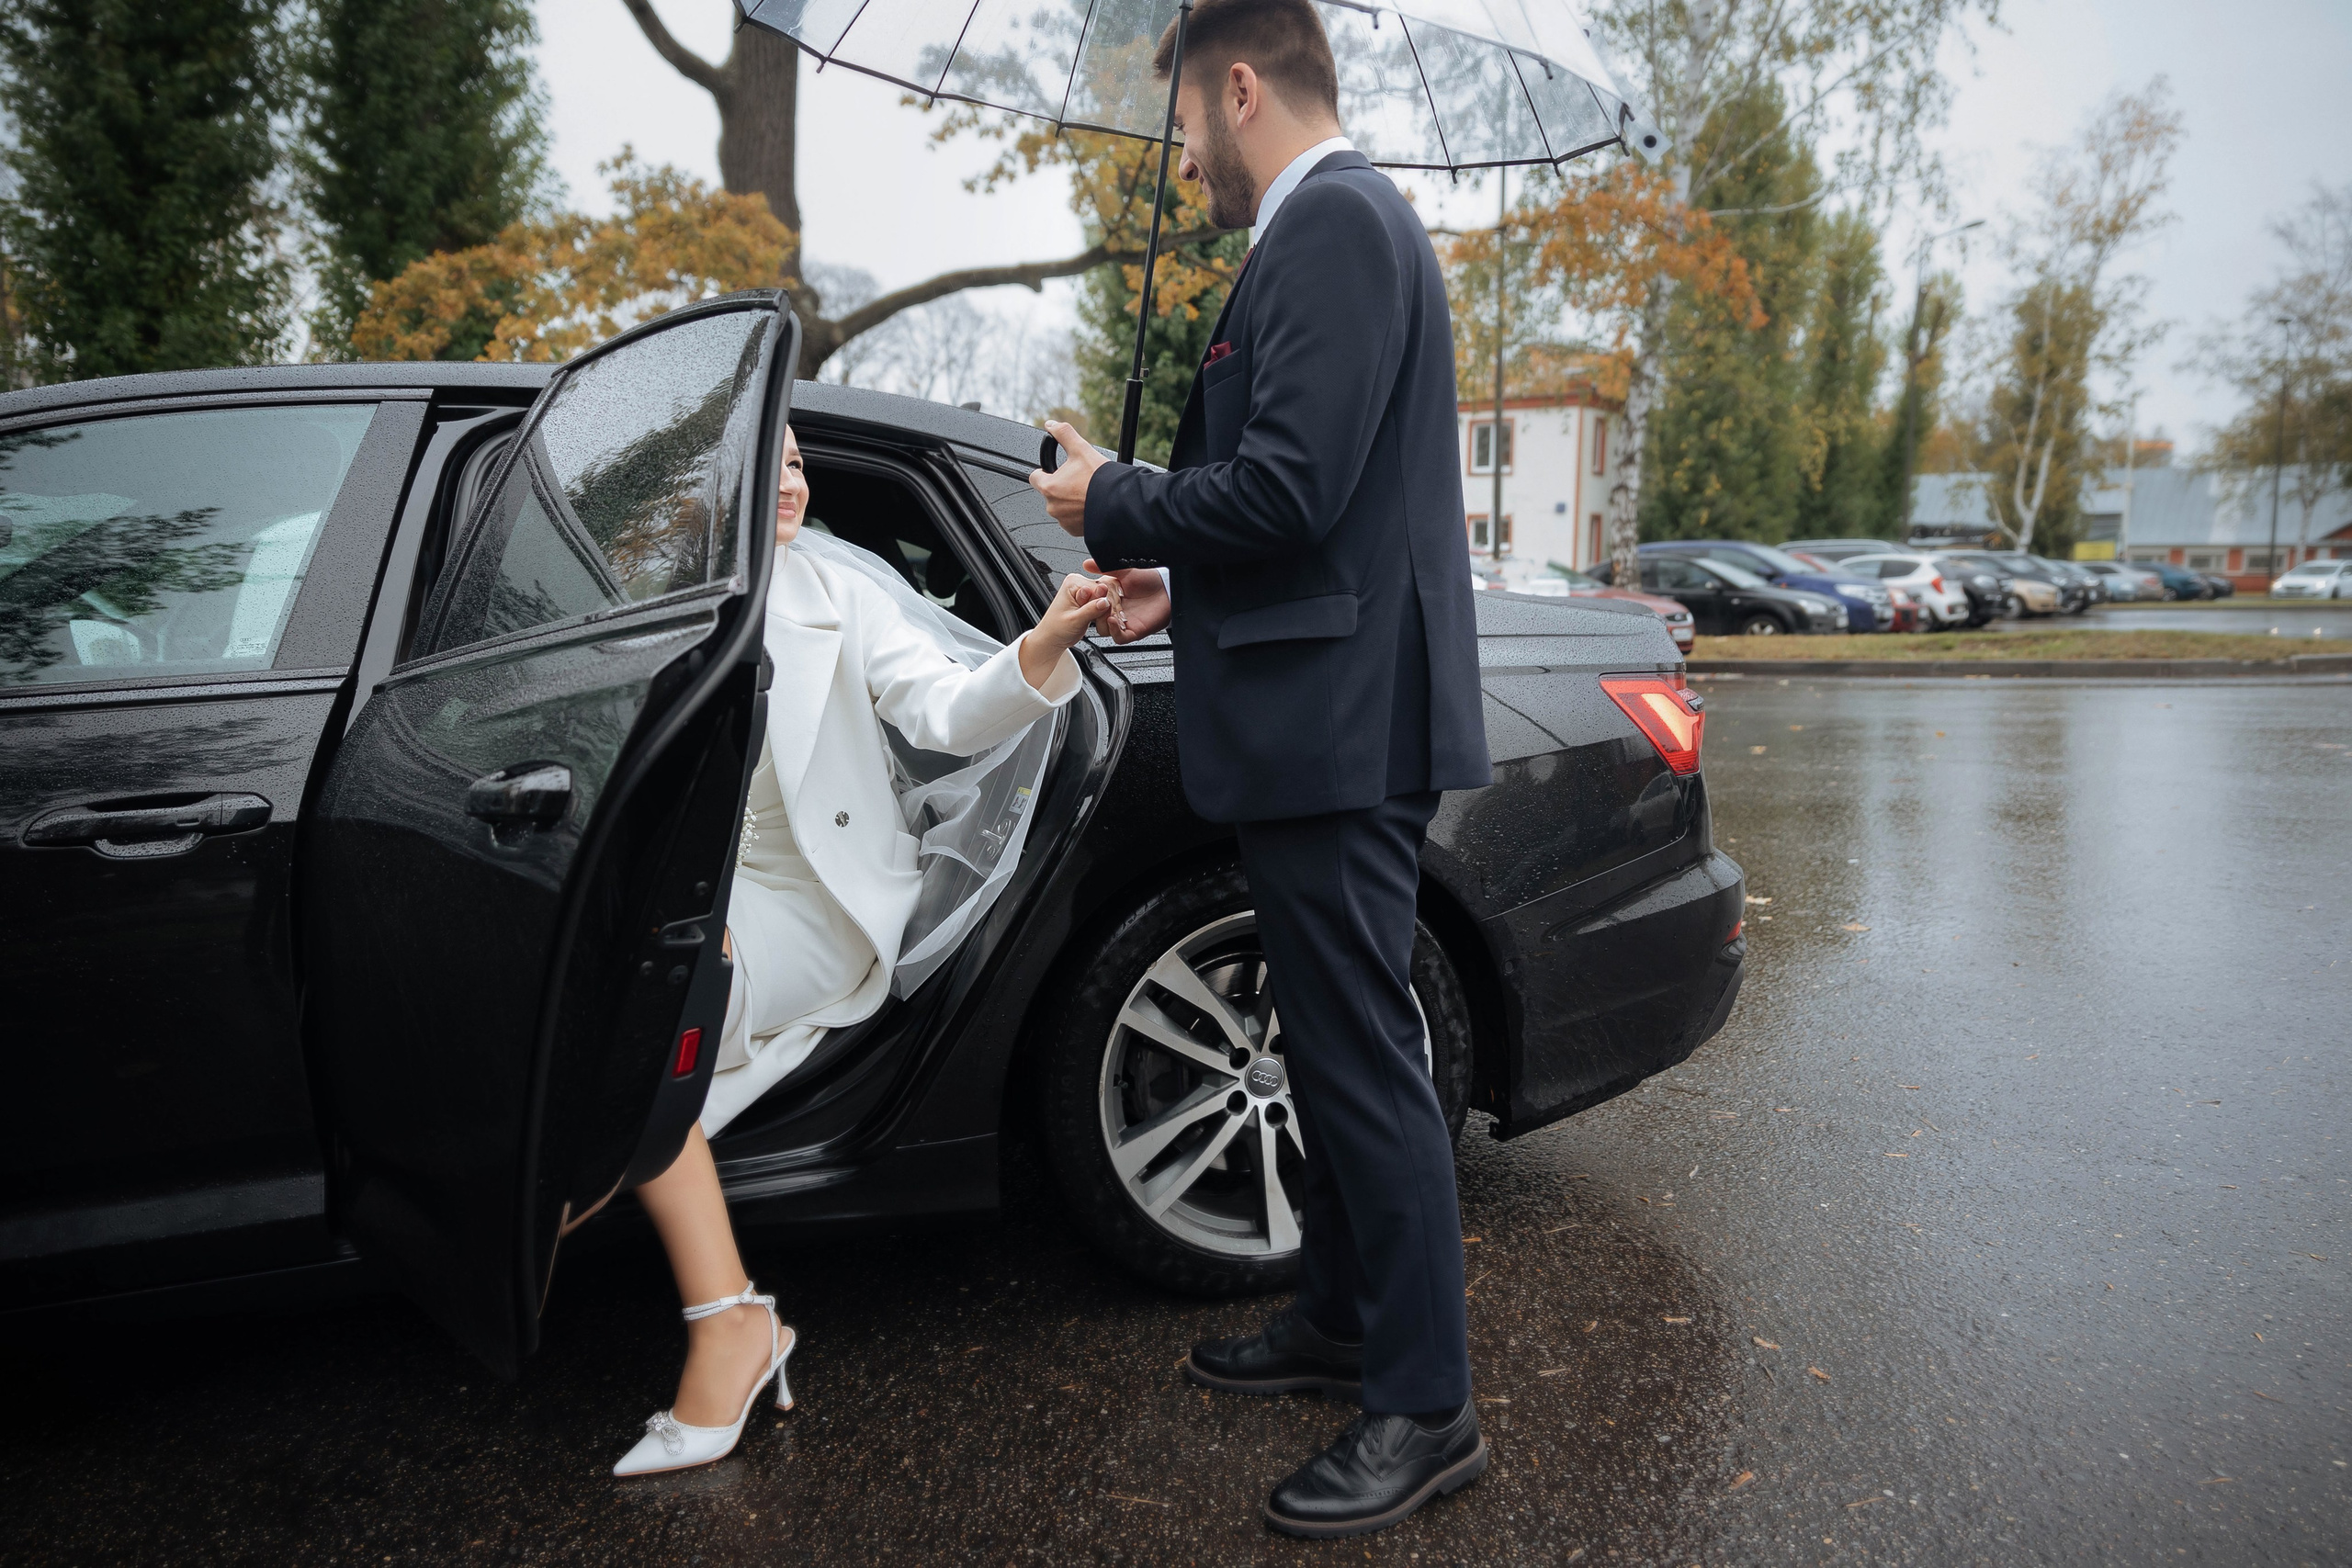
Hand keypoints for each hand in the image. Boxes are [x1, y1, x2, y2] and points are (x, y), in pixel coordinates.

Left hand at [1018, 573, 1118, 689]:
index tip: (1101, 616)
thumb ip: (1091, 609)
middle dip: (1105, 610)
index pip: (1100, 588)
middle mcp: (1080, 583)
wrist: (1052, 639)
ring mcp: (1086, 591)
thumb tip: (1106, 601)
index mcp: (1073, 582)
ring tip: (1095, 622)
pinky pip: (1105, 605)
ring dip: (1105, 614)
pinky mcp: (1090, 600)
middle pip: (1106, 592)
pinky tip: (1097, 621)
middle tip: (1096, 621)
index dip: (1104, 604)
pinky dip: (1104, 615)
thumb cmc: (1056, 629)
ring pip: (1108, 599)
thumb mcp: (1074, 621)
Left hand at [1028, 420, 1104, 536]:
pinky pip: (1072, 520)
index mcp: (1049, 487)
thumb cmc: (1100, 479)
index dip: (1047, 470)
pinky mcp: (1075, 531)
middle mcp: (1052, 507)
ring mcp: (1063, 521)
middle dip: (1062, 486)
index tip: (1059, 469)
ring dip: (1071, 500)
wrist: (1120, 503)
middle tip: (1080, 480)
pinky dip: (1079, 513)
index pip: (1035, 476)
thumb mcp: (1081, 449)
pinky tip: (1091, 505)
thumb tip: (1051, 425)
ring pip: (1062, 506)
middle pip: (1051, 492)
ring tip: (1088, 493)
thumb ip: (1063, 434)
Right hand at [1083, 559, 1169, 642]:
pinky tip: (1112, 620)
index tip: (1088, 592)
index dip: (1088, 599)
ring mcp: (1123, 622)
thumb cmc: (1149, 580)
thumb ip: (1105, 567)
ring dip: (1102, 621)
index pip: (1091, 604)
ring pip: (1104, 630)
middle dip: (1093, 610)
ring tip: (1106, 609)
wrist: (1167, 588)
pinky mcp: (1133, 631)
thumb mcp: (1124, 571)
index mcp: (1109, 598)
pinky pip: (1119, 638)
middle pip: (1094, 618)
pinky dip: (1113, 631)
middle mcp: (1114, 612)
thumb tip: (1087, 564)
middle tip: (1098, 601)